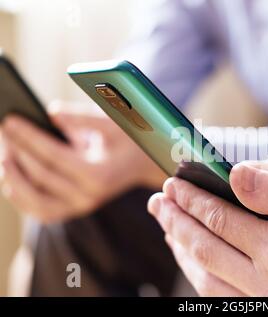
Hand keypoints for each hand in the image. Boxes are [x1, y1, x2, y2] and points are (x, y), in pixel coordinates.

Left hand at [0, 101, 165, 223]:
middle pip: (40, 176)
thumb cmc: (129, 140)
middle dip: (17, 151)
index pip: (54, 157)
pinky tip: (10, 177)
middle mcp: (89, 196)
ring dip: (13, 177)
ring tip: (4, 155)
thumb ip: (82, 117)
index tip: (11, 120)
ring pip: (35, 200)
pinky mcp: (74, 210)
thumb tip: (50, 112)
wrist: (144, 163)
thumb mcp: (112, 124)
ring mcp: (81, 207)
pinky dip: (21, 196)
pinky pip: (40, 210)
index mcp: (99, 175)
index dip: (29, 137)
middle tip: (5, 129)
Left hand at [148, 160, 267, 295]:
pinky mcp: (267, 311)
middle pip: (204, 248)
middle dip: (176, 221)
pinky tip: (194, 258)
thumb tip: (235, 173)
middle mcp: (265, 283)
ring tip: (168, 228)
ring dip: (181, 249)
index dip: (192, 200)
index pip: (219, 220)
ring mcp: (264, 303)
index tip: (173, 184)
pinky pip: (220, 296)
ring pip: (205, 277)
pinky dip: (199, 274)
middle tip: (159, 203)